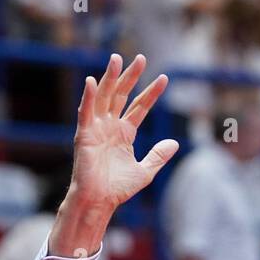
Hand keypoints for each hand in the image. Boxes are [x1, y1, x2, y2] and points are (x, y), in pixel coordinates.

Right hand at [48, 53, 177, 256]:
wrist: (99, 201)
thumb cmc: (118, 189)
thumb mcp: (145, 171)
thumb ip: (158, 156)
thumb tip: (175, 143)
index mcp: (124, 132)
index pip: (139, 107)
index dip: (152, 93)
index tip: (164, 78)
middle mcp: (110, 126)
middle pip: (121, 95)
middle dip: (131, 77)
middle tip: (141, 58)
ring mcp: (96, 128)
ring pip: (104, 98)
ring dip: (110, 78)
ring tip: (116, 59)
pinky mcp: (84, 135)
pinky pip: (86, 113)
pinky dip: (89, 97)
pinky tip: (94, 81)